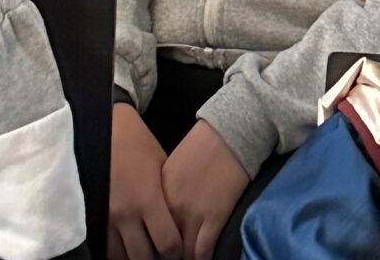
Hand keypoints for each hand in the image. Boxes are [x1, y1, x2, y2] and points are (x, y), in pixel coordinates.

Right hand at [110, 104, 180, 259]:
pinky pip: (106, 247)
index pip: (168, 244)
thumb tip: (183, 225)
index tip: (179, 252)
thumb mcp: (162, 167)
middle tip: (163, 255)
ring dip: (136, 257)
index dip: (176, 254)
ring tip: (145, 251)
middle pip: (145, 257)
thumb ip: (169, 199)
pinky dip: (118, 252)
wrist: (105, 127)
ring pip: (123, 257)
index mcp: (148, 198)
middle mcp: (126, 212)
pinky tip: (127, 246)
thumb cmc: (138, 144)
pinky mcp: (93, 215)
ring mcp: (107, 216)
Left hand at [162, 119, 250, 259]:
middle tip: (173, 257)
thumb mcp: (173, 170)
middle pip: (163, 246)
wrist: (229, 133)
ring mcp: (192, 213)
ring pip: (183, 254)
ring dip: (186, 259)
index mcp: (158, 193)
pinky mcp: (214, 217)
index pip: (150, 231)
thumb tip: (164, 220)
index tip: (159, 250)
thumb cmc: (203, 147)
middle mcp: (171, 206)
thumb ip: (165, 196)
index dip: (155, 245)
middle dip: (168, 256)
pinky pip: (203, 252)